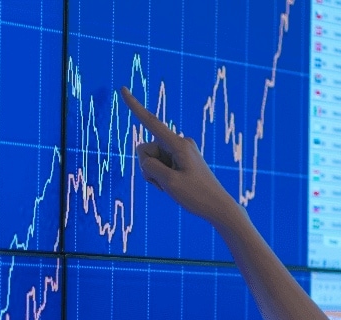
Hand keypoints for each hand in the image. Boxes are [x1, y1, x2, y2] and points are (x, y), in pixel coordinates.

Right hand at [119, 87, 243, 226]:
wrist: (218, 208)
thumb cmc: (197, 196)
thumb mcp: (169, 183)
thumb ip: (150, 166)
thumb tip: (144, 156)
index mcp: (179, 144)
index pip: (151, 122)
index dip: (134, 106)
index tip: (122, 89)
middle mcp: (180, 143)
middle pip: (147, 150)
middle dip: (148, 168)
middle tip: (167, 184)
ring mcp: (180, 151)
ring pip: (152, 160)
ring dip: (155, 176)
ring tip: (173, 187)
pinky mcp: (180, 159)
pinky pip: (160, 165)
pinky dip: (161, 177)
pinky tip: (175, 186)